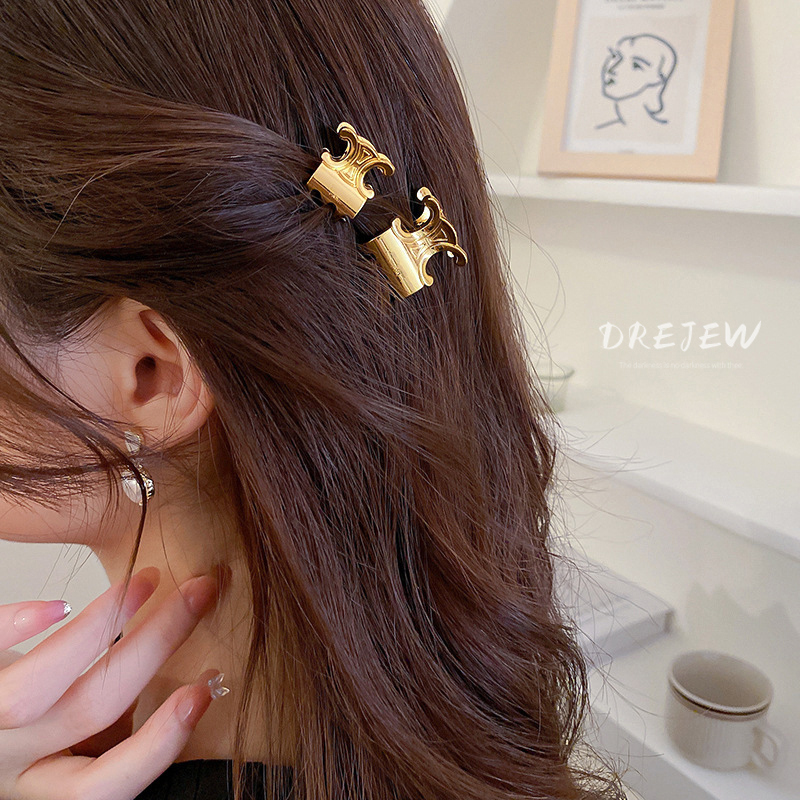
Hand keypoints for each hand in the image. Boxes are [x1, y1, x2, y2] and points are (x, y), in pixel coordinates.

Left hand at [0, 564, 230, 799]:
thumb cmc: (18, 728)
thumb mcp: (59, 742)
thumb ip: (102, 720)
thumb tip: (181, 675)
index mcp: (39, 783)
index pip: (99, 786)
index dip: (157, 744)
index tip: (203, 690)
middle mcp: (7, 760)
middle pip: (90, 711)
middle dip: (156, 645)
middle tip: (198, 594)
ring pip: (36, 687)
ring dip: (103, 623)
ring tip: (144, 579)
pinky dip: (18, 624)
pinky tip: (57, 605)